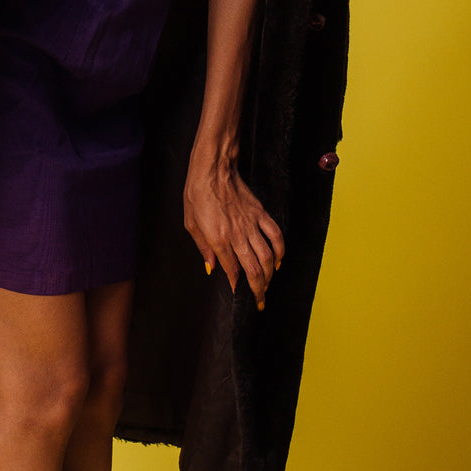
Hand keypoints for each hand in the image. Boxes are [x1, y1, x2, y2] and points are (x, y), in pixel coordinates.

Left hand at [183, 160, 283, 309]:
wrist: (213, 168)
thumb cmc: (197, 194)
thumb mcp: (190, 223)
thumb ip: (202, 247)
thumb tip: (212, 267)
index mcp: (218, 238)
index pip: (232, 271)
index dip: (237, 286)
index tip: (239, 295)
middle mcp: (238, 234)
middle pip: (255, 269)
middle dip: (259, 290)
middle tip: (260, 301)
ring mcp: (251, 224)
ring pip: (268, 257)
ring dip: (270, 275)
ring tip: (267, 285)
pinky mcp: (260, 213)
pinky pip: (276, 235)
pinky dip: (280, 251)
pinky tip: (277, 261)